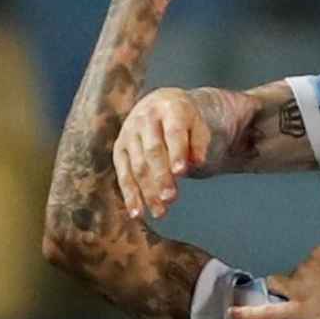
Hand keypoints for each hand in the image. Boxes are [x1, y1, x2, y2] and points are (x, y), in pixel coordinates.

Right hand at [114, 88, 212, 218]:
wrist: (162, 105)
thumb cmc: (187, 122)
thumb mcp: (199, 126)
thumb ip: (200, 143)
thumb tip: (196, 163)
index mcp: (169, 108)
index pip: (173, 133)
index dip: (177, 152)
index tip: (181, 172)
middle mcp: (144, 119)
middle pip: (153, 151)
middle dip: (161, 176)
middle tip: (171, 198)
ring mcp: (129, 133)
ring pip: (137, 165)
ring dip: (148, 191)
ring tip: (161, 212)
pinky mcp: (119, 148)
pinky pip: (123, 173)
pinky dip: (130, 194)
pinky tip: (136, 212)